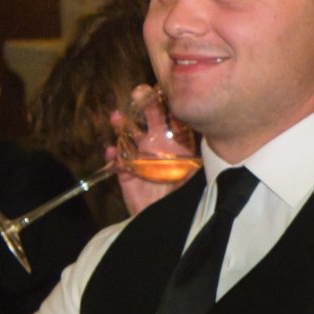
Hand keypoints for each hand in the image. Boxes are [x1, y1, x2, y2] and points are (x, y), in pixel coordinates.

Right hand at [107, 84, 197, 216]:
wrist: (168, 223)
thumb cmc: (184, 197)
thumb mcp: (195, 176)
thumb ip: (196, 159)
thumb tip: (202, 137)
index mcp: (176, 146)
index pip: (172, 120)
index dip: (168, 105)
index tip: (163, 90)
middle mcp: (157, 148)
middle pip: (150, 122)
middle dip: (144, 106)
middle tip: (139, 92)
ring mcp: (140, 159)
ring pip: (129, 137)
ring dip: (122, 125)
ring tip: (117, 117)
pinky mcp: (126, 174)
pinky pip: (116, 161)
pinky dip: (112, 156)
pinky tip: (111, 151)